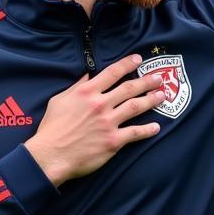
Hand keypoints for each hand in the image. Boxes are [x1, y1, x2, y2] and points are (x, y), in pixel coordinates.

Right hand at [24, 55, 164, 185]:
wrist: (51, 155)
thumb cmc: (52, 128)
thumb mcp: (59, 100)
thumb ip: (76, 87)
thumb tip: (87, 76)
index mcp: (87, 92)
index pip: (112, 73)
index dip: (127, 64)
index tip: (138, 59)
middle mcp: (100, 104)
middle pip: (129, 88)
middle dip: (146, 81)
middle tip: (159, 78)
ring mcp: (108, 122)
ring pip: (136, 107)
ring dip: (151, 100)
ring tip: (162, 96)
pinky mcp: (113, 141)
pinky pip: (135, 133)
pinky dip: (148, 129)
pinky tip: (156, 127)